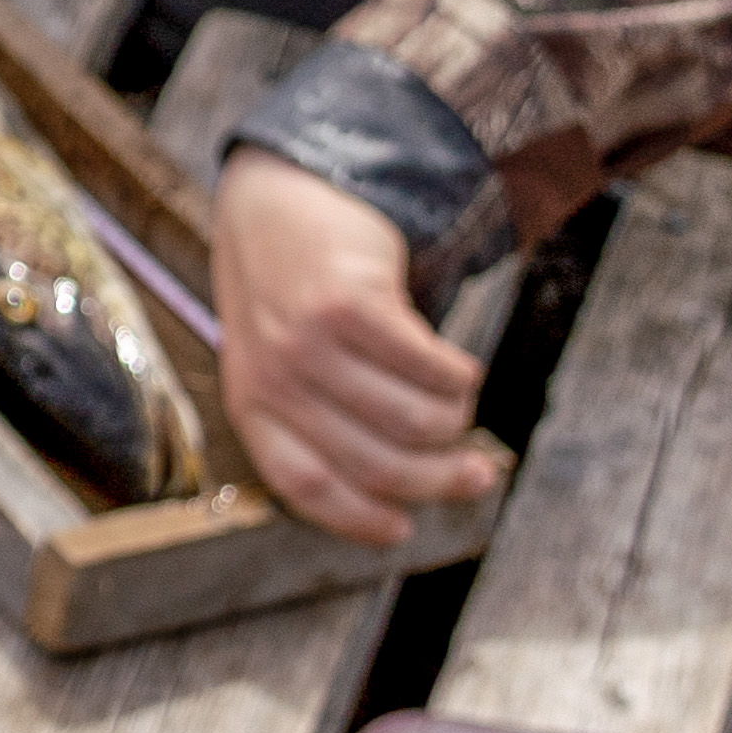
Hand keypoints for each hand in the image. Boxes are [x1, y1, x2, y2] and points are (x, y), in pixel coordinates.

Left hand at [211, 149, 508, 543]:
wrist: (277, 203)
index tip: (405, 529)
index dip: (363, 520)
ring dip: (456, 420)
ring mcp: (308, 342)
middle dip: (443, 480)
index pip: (308, 487)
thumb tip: (407, 496)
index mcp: (252, 407)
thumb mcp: (278, 364)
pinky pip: (434, 369)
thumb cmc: (290, 298)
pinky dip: (460, 376)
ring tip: (458, 400)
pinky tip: (457, 366)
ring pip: (417, 422)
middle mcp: (274, 380)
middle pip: (379, 465)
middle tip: (479, 472)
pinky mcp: (351, 305)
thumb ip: (321, 422)